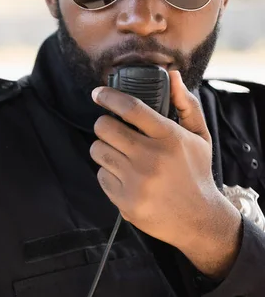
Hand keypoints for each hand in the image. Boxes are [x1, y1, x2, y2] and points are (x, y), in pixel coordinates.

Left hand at [90, 71, 241, 276]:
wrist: (198, 219)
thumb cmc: (195, 173)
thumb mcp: (199, 137)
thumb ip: (186, 105)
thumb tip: (173, 76)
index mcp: (170, 138)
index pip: (131, 108)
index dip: (109, 97)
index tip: (97, 93)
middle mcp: (152, 158)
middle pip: (104, 128)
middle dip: (104, 126)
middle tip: (112, 131)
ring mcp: (136, 181)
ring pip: (97, 150)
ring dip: (104, 149)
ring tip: (120, 155)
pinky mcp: (125, 200)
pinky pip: (100, 175)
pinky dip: (108, 174)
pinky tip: (125, 177)